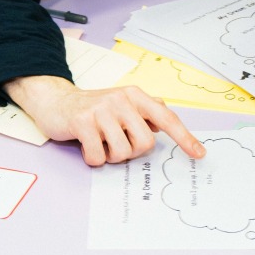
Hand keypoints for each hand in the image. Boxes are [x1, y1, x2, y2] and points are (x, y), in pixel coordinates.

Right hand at [6, 75, 203, 166]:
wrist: (55, 100)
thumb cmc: (93, 107)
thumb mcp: (122, 103)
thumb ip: (145, 111)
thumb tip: (164, 123)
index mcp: (135, 95)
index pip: (166, 118)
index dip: (184, 138)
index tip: (199, 154)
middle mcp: (121, 99)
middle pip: (144, 144)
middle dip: (131, 152)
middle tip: (116, 143)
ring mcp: (101, 110)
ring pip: (122, 153)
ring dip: (110, 156)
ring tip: (100, 142)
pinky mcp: (82, 122)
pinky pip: (98, 157)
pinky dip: (93, 158)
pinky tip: (86, 145)